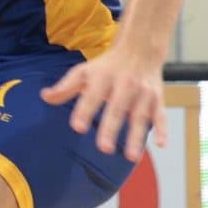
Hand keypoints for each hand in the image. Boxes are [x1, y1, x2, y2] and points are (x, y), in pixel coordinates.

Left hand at [42, 46, 169, 161]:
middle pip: (117, 108)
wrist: (140, 50)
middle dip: (111, 129)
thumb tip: (44, 97)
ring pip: (140, 116)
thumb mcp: (83, 72)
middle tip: (104, 149)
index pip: (91, 96)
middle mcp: (124, 84)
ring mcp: (143, 93)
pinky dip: (163, 130)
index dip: (84, 111)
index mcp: (102, 77)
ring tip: (131, 157)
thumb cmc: (106, 66)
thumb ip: (65, 87)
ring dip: (136, 136)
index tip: (77, 127)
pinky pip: (161, 116)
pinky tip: (161, 145)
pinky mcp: (158, 99)